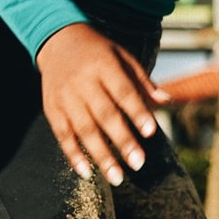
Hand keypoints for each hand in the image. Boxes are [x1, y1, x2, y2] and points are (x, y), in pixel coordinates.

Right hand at [35, 23, 169, 185]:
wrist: (57, 40)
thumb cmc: (97, 52)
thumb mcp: (122, 56)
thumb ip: (142, 81)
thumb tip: (167, 100)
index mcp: (103, 65)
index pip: (122, 91)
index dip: (136, 112)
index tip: (151, 132)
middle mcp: (82, 81)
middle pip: (103, 114)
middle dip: (121, 140)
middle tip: (138, 163)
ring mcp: (64, 96)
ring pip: (83, 129)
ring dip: (100, 155)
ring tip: (116, 177)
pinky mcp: (51, 108)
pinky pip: (62, 134)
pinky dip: (73, 154)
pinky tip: (86, 172)